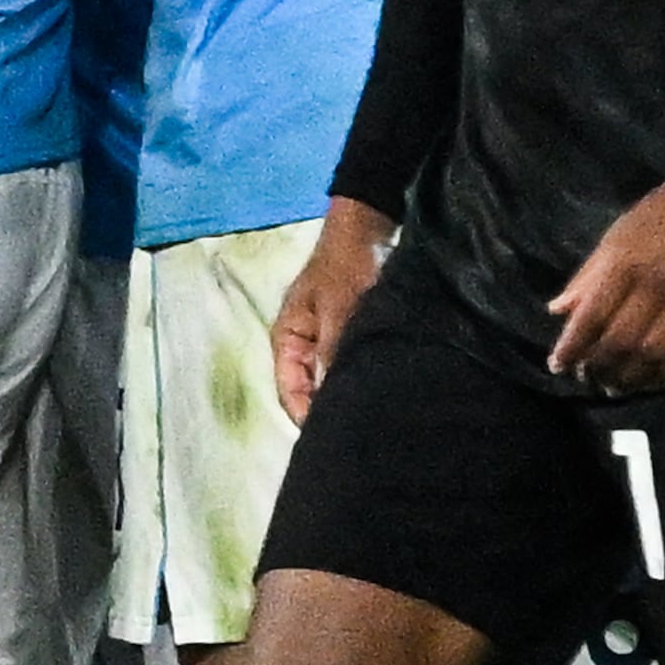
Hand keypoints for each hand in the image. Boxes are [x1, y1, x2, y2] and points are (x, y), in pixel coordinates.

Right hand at [270, 199, 392, 423]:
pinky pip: (347, 368)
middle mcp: (302, 346)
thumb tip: (329, 398)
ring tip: (370, 417)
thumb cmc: (347, 264)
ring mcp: (324, 343)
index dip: (306, 418)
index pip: (288, 392)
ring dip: (345, 395)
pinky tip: (377, 392)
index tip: (331, 438)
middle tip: (357, 434)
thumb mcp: (339, 309)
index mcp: (287, 339)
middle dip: (327, 412)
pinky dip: (358, 379)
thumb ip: (331, 353)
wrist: (368, 227)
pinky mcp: (347, 337)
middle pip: (308, 393)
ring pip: (330, 382)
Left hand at [542, 150, 664, 394]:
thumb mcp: (616, 235)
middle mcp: (651, 283)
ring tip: (615, 386)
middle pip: (619, 341)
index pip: (590, 316)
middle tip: (587, 379)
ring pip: (652, 353)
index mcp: (622, 262)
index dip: (572, 347)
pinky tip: (652, 381)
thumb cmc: (663, 212)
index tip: (557, 366)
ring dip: (629, 377)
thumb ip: (587, 275)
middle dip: (598, 367)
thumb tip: (556, 310)